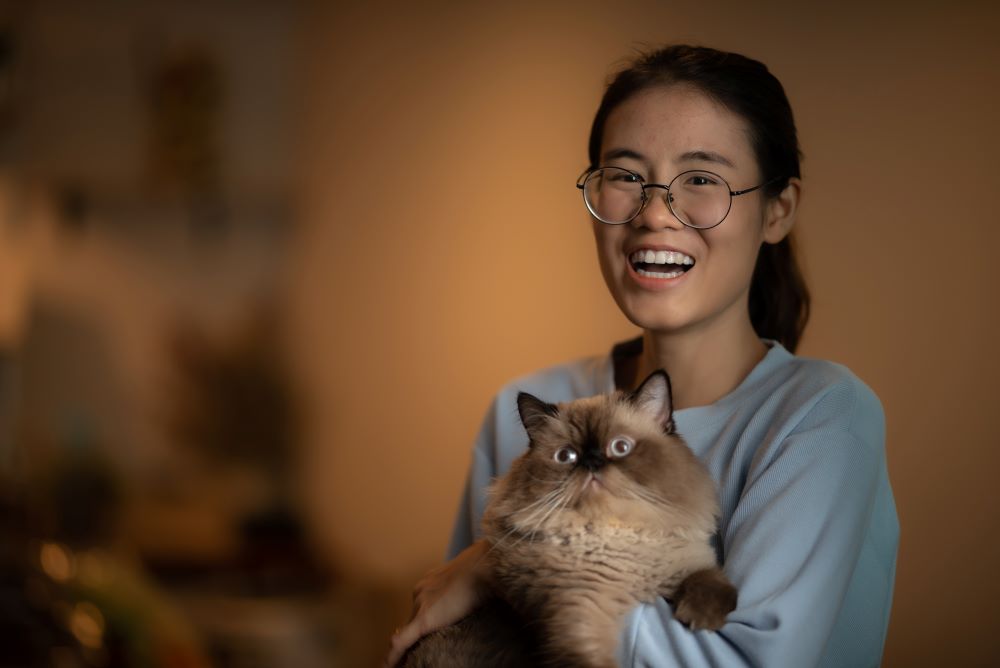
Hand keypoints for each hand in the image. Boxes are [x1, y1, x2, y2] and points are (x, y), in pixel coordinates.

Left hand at [383, 539, 492, 666]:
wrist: (482, 566)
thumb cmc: (482, 567)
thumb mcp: (468, 577)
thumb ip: (463, 589)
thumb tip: (473, 598)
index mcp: (430, 583)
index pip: (421, 607)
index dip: (420, 621)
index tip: (422, 632)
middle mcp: (420, 593)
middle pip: (411, 619)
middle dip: (410, 635)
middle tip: (406, 656)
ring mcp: (420, 605)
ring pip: (404, 632)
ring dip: (402, 649)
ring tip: (398, 664)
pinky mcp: (424, 619)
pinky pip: (402, 642)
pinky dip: (393, 656)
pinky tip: (387, 667)